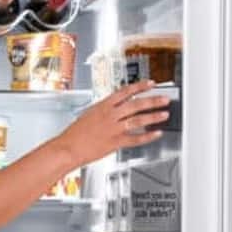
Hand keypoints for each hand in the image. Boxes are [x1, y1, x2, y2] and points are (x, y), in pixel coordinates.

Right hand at [54, 81, 170, 166]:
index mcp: (103, 106)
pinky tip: (156, 134)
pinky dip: (148, 136)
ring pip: (138, 119)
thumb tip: (115, 107)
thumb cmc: (74, 134)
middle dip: (153, 101)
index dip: (140, 86)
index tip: (151, 84)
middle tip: (164, 99)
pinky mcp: (115, 142)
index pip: (125, 91)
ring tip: (164, 114)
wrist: (67, 148)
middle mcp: (110, 115)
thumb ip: (104, 110)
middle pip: (136, 104)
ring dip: (153, 116)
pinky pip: (135, 138)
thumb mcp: (88, 114)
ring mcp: (113, 128)